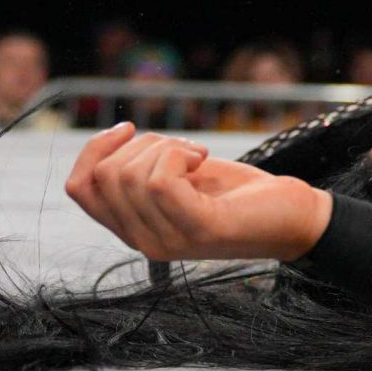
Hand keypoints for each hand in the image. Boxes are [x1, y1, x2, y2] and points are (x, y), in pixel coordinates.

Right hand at [63, 124, 330, 262]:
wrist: (293, 219)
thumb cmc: (238, 196)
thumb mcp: (180, 178)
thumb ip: (143, 170)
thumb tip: (112, 139)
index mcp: (133, 227)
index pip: (78, 188)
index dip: (93, 150)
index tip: (128, 129)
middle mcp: (142, 240)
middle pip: (104, 175)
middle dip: (142, 144)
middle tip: (183, 149)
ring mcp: (168, 239)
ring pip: (130, 174)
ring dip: (166, 146)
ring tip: (197, 156)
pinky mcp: (198, 229)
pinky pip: (161, 180)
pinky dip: (180, 153)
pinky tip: (203, 159)